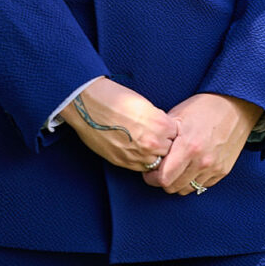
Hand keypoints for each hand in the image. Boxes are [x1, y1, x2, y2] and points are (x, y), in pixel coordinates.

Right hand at [60, 78, 177, 171]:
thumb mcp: (144, 104)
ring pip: (156, 162)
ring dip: (152, 155)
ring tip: (143, 142)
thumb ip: (158, 120)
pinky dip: (140, 160)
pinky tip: (133, 147)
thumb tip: (164, 130)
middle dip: (164, 144)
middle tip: (154, 136)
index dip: (170, 131)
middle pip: (169, 151)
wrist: (87, 105)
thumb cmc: (114, 98)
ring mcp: (138, 155)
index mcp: (160, 124)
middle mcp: (152, 142)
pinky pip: (140, 167)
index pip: (177, 135)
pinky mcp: (123, 162)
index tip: (164, 128)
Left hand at [142, 93, 262, 195]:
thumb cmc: (203, 108)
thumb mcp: (177, 116)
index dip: (152, 177)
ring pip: (187, 190)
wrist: (234, 106)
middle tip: (160, 170)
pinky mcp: (222, 171)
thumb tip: (148, 151)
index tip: (149, 170)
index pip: (164, 179)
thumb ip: (163, 137)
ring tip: (175, 168)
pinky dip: (193, 180)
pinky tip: (190, 166)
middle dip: (163, 181)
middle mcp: (202, 161)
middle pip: (173, 188)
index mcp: (188, 147)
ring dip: (178, 182)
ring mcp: (214, 168)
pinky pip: (202, 186)